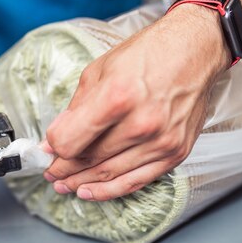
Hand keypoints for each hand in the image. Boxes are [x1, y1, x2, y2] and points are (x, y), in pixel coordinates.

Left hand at [44, 4, 230, 200]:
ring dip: (82, 183)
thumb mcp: (99, 70)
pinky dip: (109, 191)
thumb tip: (56, 137)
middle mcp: (142, 123)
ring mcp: (161, 141)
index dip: (54, 149)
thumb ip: (76, 108)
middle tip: (51, 172)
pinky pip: (136, 182)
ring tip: (64, 185)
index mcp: (117, 97)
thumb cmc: (147, 55)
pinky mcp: (175, 152)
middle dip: (64, 169)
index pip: (71, 141)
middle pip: (89, 159)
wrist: (194, 50)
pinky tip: (89, 192)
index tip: (47, 150)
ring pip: (110, 174)